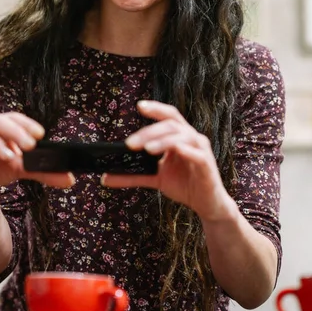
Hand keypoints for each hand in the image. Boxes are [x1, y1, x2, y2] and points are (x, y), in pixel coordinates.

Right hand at [0, 112, 74, 198]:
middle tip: (30, 145)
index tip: (41, 134)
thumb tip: (69, 179)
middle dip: (14, 131)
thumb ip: (45, 172)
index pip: (13, 118)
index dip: (26, 123)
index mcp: (2, 128)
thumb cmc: (2, 168)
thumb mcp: (25, 169)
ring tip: (11, 156)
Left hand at [102, 100, 233, 221]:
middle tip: (130, 143)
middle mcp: (191, 138)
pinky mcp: (206, 164)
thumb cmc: (184, 185)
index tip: (139, 106)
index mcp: (179, 137)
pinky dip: (185, 150)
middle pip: (170, 124)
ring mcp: (200, 149)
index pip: (168, 116)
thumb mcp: (154, 179)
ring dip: (162, 140)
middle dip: (149, 131)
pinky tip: (175, 151)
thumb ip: (132, 176)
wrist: (206, 204)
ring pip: (182, 136)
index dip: (155, 108)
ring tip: (146, 149)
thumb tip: (105, 178)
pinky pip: (196, 153)